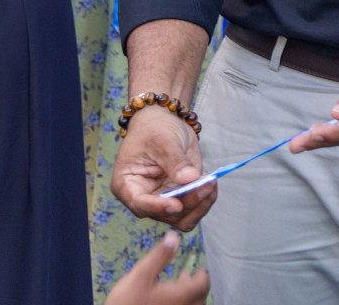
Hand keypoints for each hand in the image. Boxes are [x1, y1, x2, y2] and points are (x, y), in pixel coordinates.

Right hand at [105, 232, 209, 304]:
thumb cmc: (128, 302)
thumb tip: (174, 237)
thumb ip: (160, 255)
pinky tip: (167, 297)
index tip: (200, 268)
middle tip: (190, 274)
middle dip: (197, 284)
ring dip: (189, 294)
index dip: (203, 275)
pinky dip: (182, 303)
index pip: (202, 285)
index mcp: (181, 295)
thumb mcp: (141, 274)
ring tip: (180, 282)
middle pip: (200, 297)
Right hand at [110, 106, 214, 231]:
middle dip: (188, 202)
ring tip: (211, 182)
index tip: (177, 205)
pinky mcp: (180, 197)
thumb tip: (190, 178)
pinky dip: (205, 200)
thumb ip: (176, 161)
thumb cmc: (153, 129)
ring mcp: (163, 200)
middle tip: (206, 184)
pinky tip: (211, 183)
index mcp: (127, 185)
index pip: (140, 204)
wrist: (163, 122)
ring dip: (200, 204)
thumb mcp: (163, 140)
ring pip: (183, 217)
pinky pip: (194, 209)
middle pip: (166, 215)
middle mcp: (144, 198)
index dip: (158, 208)